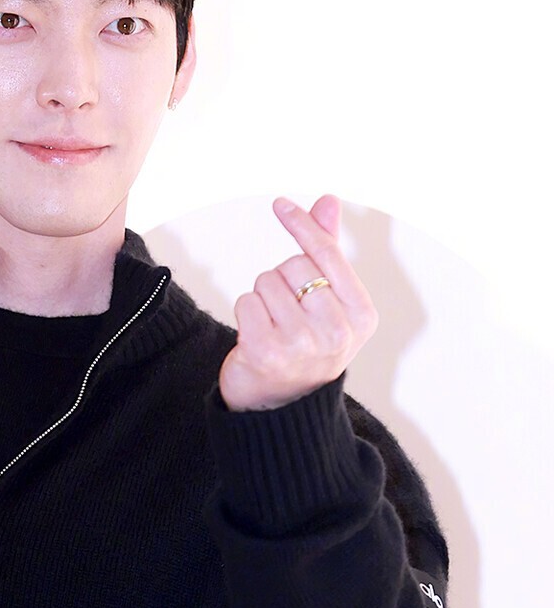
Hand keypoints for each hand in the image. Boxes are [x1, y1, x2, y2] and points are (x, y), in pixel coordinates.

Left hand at [220, 194, 378, 410]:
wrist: (280, 407)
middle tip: (287, 312)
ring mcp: (301, 344)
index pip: (328, 255)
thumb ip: (329, 252)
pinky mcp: (265, 351)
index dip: (303, 226)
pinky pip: (246, 301)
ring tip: (273, 326)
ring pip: (267, 281)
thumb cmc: (307, 345)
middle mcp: (337, 332)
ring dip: (263, 298)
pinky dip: (246, 312)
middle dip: (283, 280)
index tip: (280, 204)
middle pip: (295, 265)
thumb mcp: (330, 302)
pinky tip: (256, 336)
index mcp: (362, 316)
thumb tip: (328, 200)